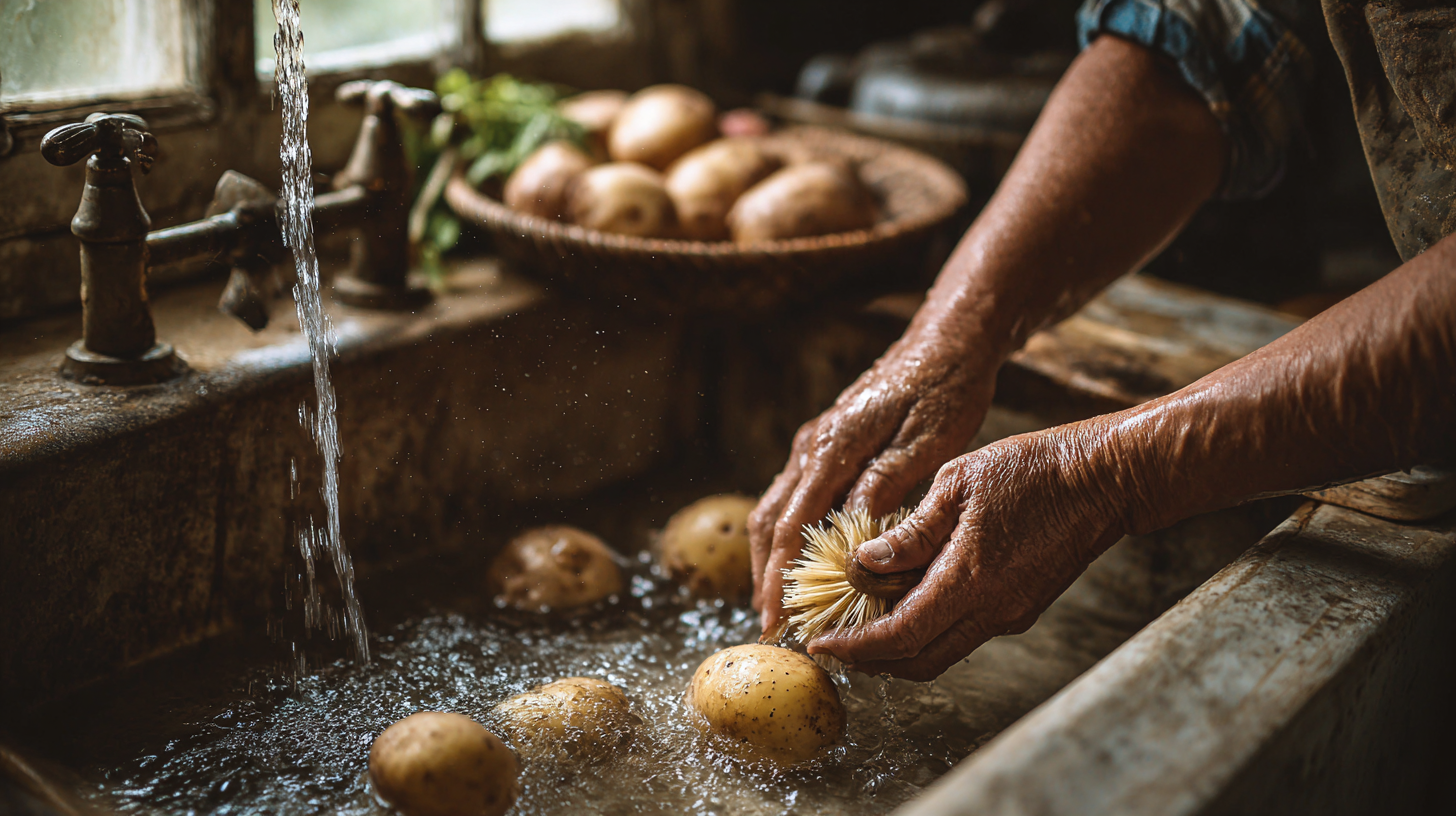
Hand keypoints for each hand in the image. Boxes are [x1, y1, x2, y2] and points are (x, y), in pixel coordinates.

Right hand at [748, 332, 997, 635]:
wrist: (946, 344)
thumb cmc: (944, 391)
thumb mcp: (926, 442)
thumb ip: (886, 486)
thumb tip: (852, 537)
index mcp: (832, 447)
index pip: (792, 524)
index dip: (780, 576)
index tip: (774, 619)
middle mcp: (811, 446)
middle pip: (769, 520)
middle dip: (764, 574)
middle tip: (770, 624)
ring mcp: (813, 444)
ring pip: (776, 508)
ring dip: (773, 557)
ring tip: (782, 604)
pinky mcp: (825, 446)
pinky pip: (794, 496)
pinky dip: (791, 535)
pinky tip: (808, 563)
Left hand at [806, 426, 1127, 679]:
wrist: (1106, 479)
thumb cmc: (1032, 469)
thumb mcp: (958, 484)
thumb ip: (911, 530)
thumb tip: (864, 562)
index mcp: (969, 580)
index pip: (899, 637)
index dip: (855, 647)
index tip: (819, 644)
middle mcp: (992, 610)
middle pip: (917, 661)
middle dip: (869, 660)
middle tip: (831, 643)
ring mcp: (1009, 613)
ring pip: (940, 653)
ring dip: (897, 650)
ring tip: (858, 627)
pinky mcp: (1020, 606)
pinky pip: (963, 633)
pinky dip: (925, 631)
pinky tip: (903, 603)